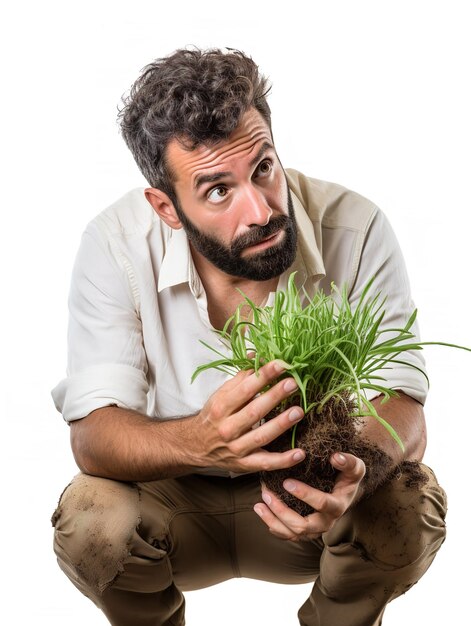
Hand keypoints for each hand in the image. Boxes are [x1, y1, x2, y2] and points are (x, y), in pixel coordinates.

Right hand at [191, 360, 305, 472]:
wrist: (194, 447)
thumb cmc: (212, 417)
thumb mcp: (220, 395)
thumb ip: (240, 377)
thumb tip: (257, 356)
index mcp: (221, 407)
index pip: (244, 389)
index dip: (264, 376)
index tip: (281, 364)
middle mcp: (227, 428)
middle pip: (254, 411)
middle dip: (275, 396)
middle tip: (293, 383)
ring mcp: (236, 448)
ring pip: (261, 436)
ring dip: (281, 424)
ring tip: (298, 411)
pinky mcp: (245, 464)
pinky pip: (266, 464)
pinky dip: (284, 461)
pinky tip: (300, 453)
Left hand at [254, 452, 364, 540]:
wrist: (344, 491)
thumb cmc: (347, 476)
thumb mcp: (354, 467)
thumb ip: (349, 462)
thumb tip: (336, 456)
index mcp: (338, 506)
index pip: (322, 504)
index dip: (305, 494)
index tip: (286, 482)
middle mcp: (326, 522)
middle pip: (303, 525)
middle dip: (282, 511)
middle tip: (266, 494)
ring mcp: (315, 529)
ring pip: (292, 534)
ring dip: (273, 520)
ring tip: (258, 505)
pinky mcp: (305, 531)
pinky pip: (288, 535)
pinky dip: (273, 526)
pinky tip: (262, 512)